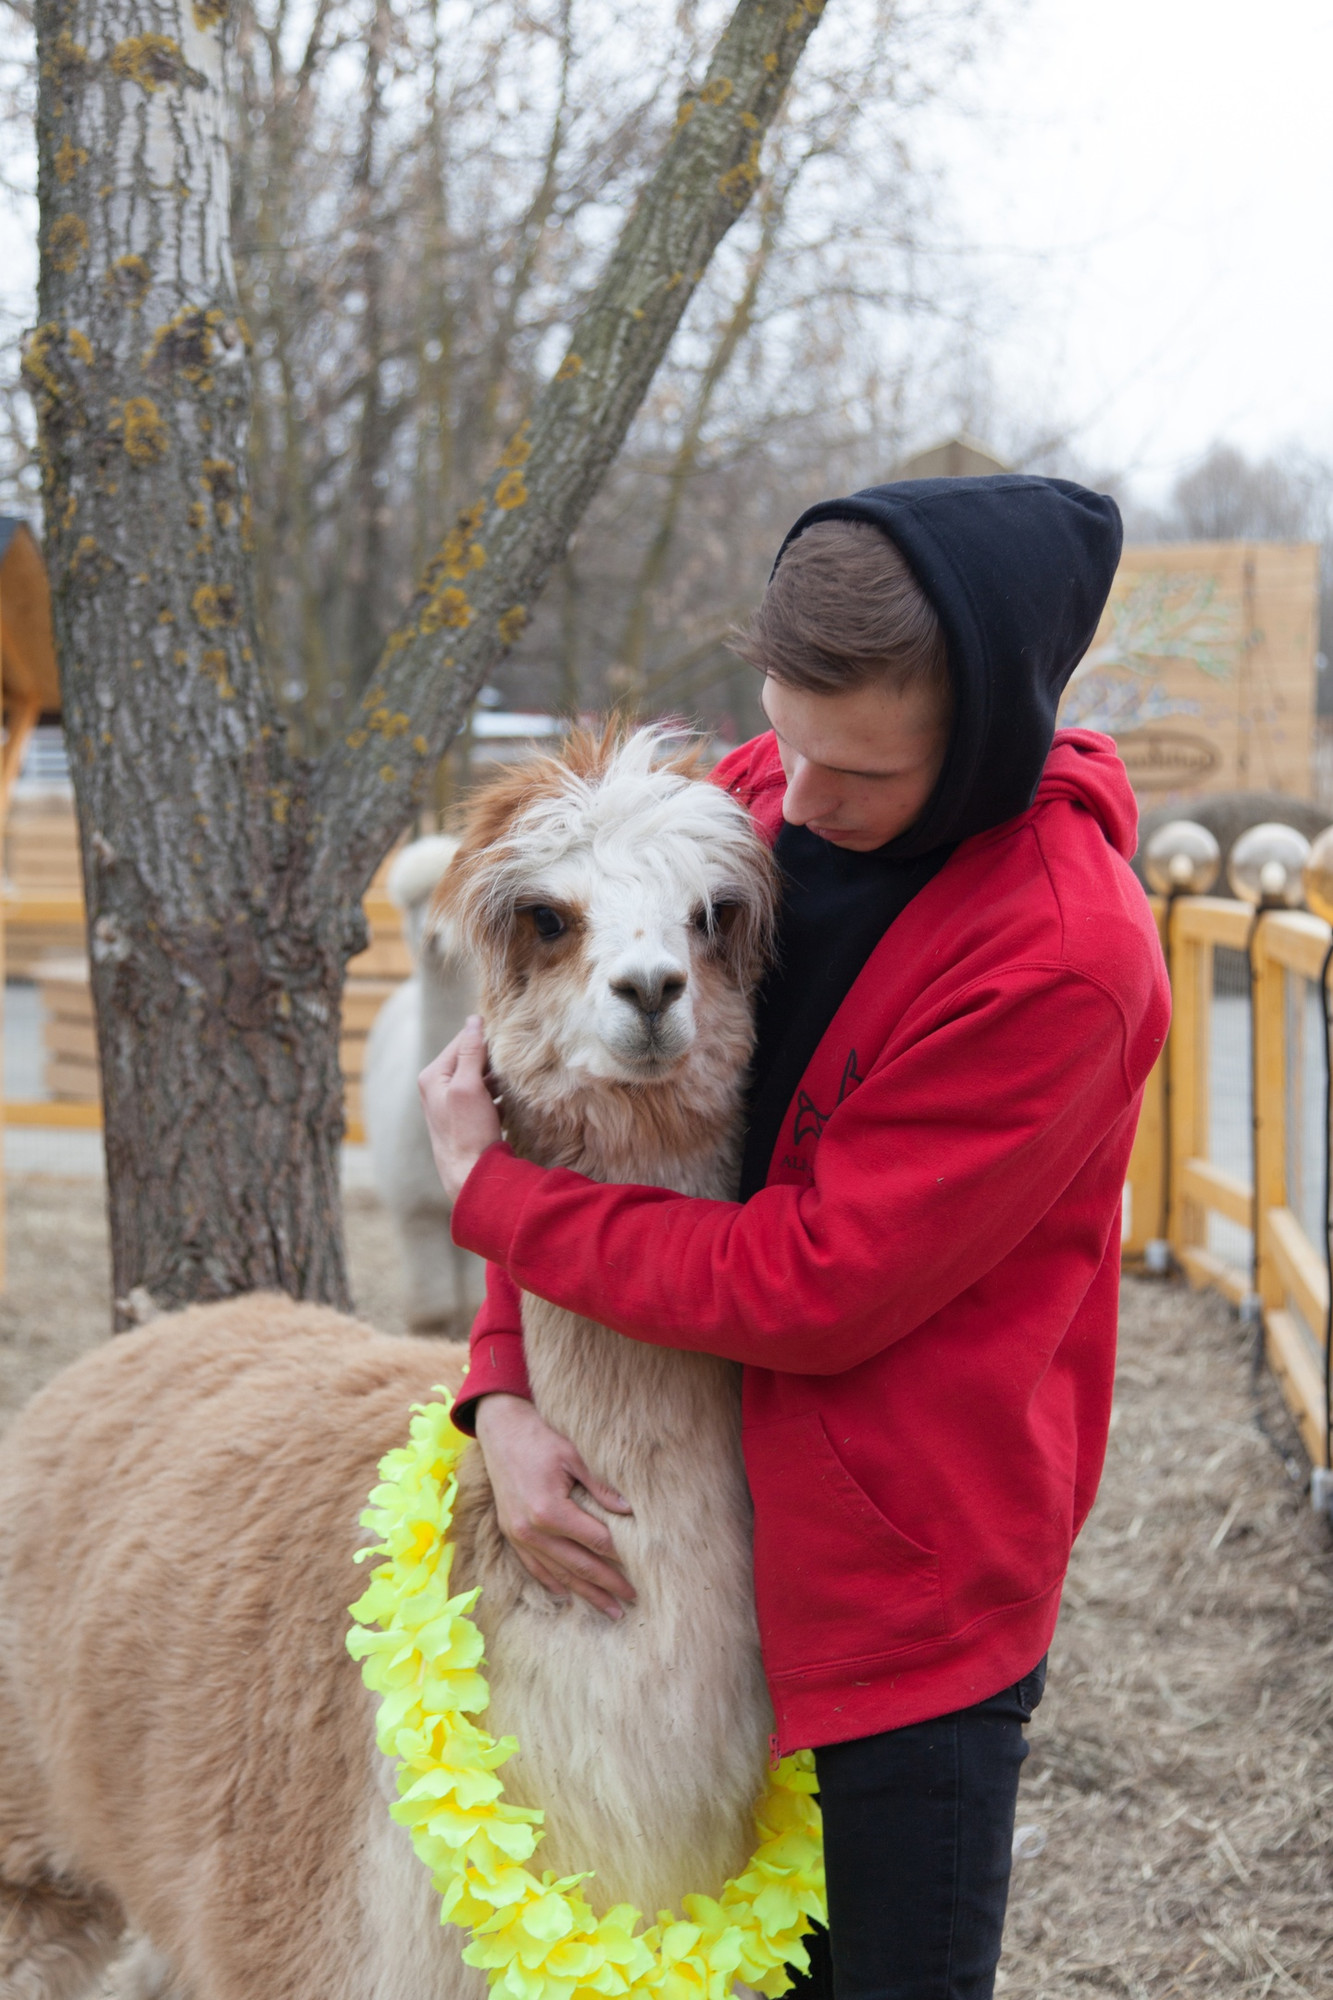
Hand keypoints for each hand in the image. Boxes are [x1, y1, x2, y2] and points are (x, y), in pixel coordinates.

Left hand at [419, 1015, 502, 1202]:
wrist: (471, 1177)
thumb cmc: (468, 1132)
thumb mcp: (468, 1087)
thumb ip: (469, 1052)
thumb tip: (473, 1020)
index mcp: (433, 1077)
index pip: (461, 1041)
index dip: (485, 1036)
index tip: (509, 1033)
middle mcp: (437, 1089)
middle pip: (470, 1059)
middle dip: (493, 1057)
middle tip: (517, 1055)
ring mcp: (452, 1105)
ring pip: (480, 1078)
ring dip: (498, 1077)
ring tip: (518, 1076)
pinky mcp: (467, 1120)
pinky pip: (485, 1097)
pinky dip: (498, 1095)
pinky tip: (513, 1099)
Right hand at [473, 1394, 635, 1619]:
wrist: (501, 1430)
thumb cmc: (541, 1437)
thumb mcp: (574, 1454)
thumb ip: (601, 1485)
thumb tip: (630, 1511)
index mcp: (550, 1511)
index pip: (596, 1542)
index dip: (621, 1558)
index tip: (643, 1572)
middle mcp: (531, 1530)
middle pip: (578, 1566)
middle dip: (607, 1586)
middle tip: (632, 1601)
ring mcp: (518, 1535)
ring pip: (557, 1573)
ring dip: (584, 1593)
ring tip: (608, 1609)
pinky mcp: (510, 1533)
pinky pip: (532, 1566)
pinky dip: (551, 1582)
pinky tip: (566, 1594)